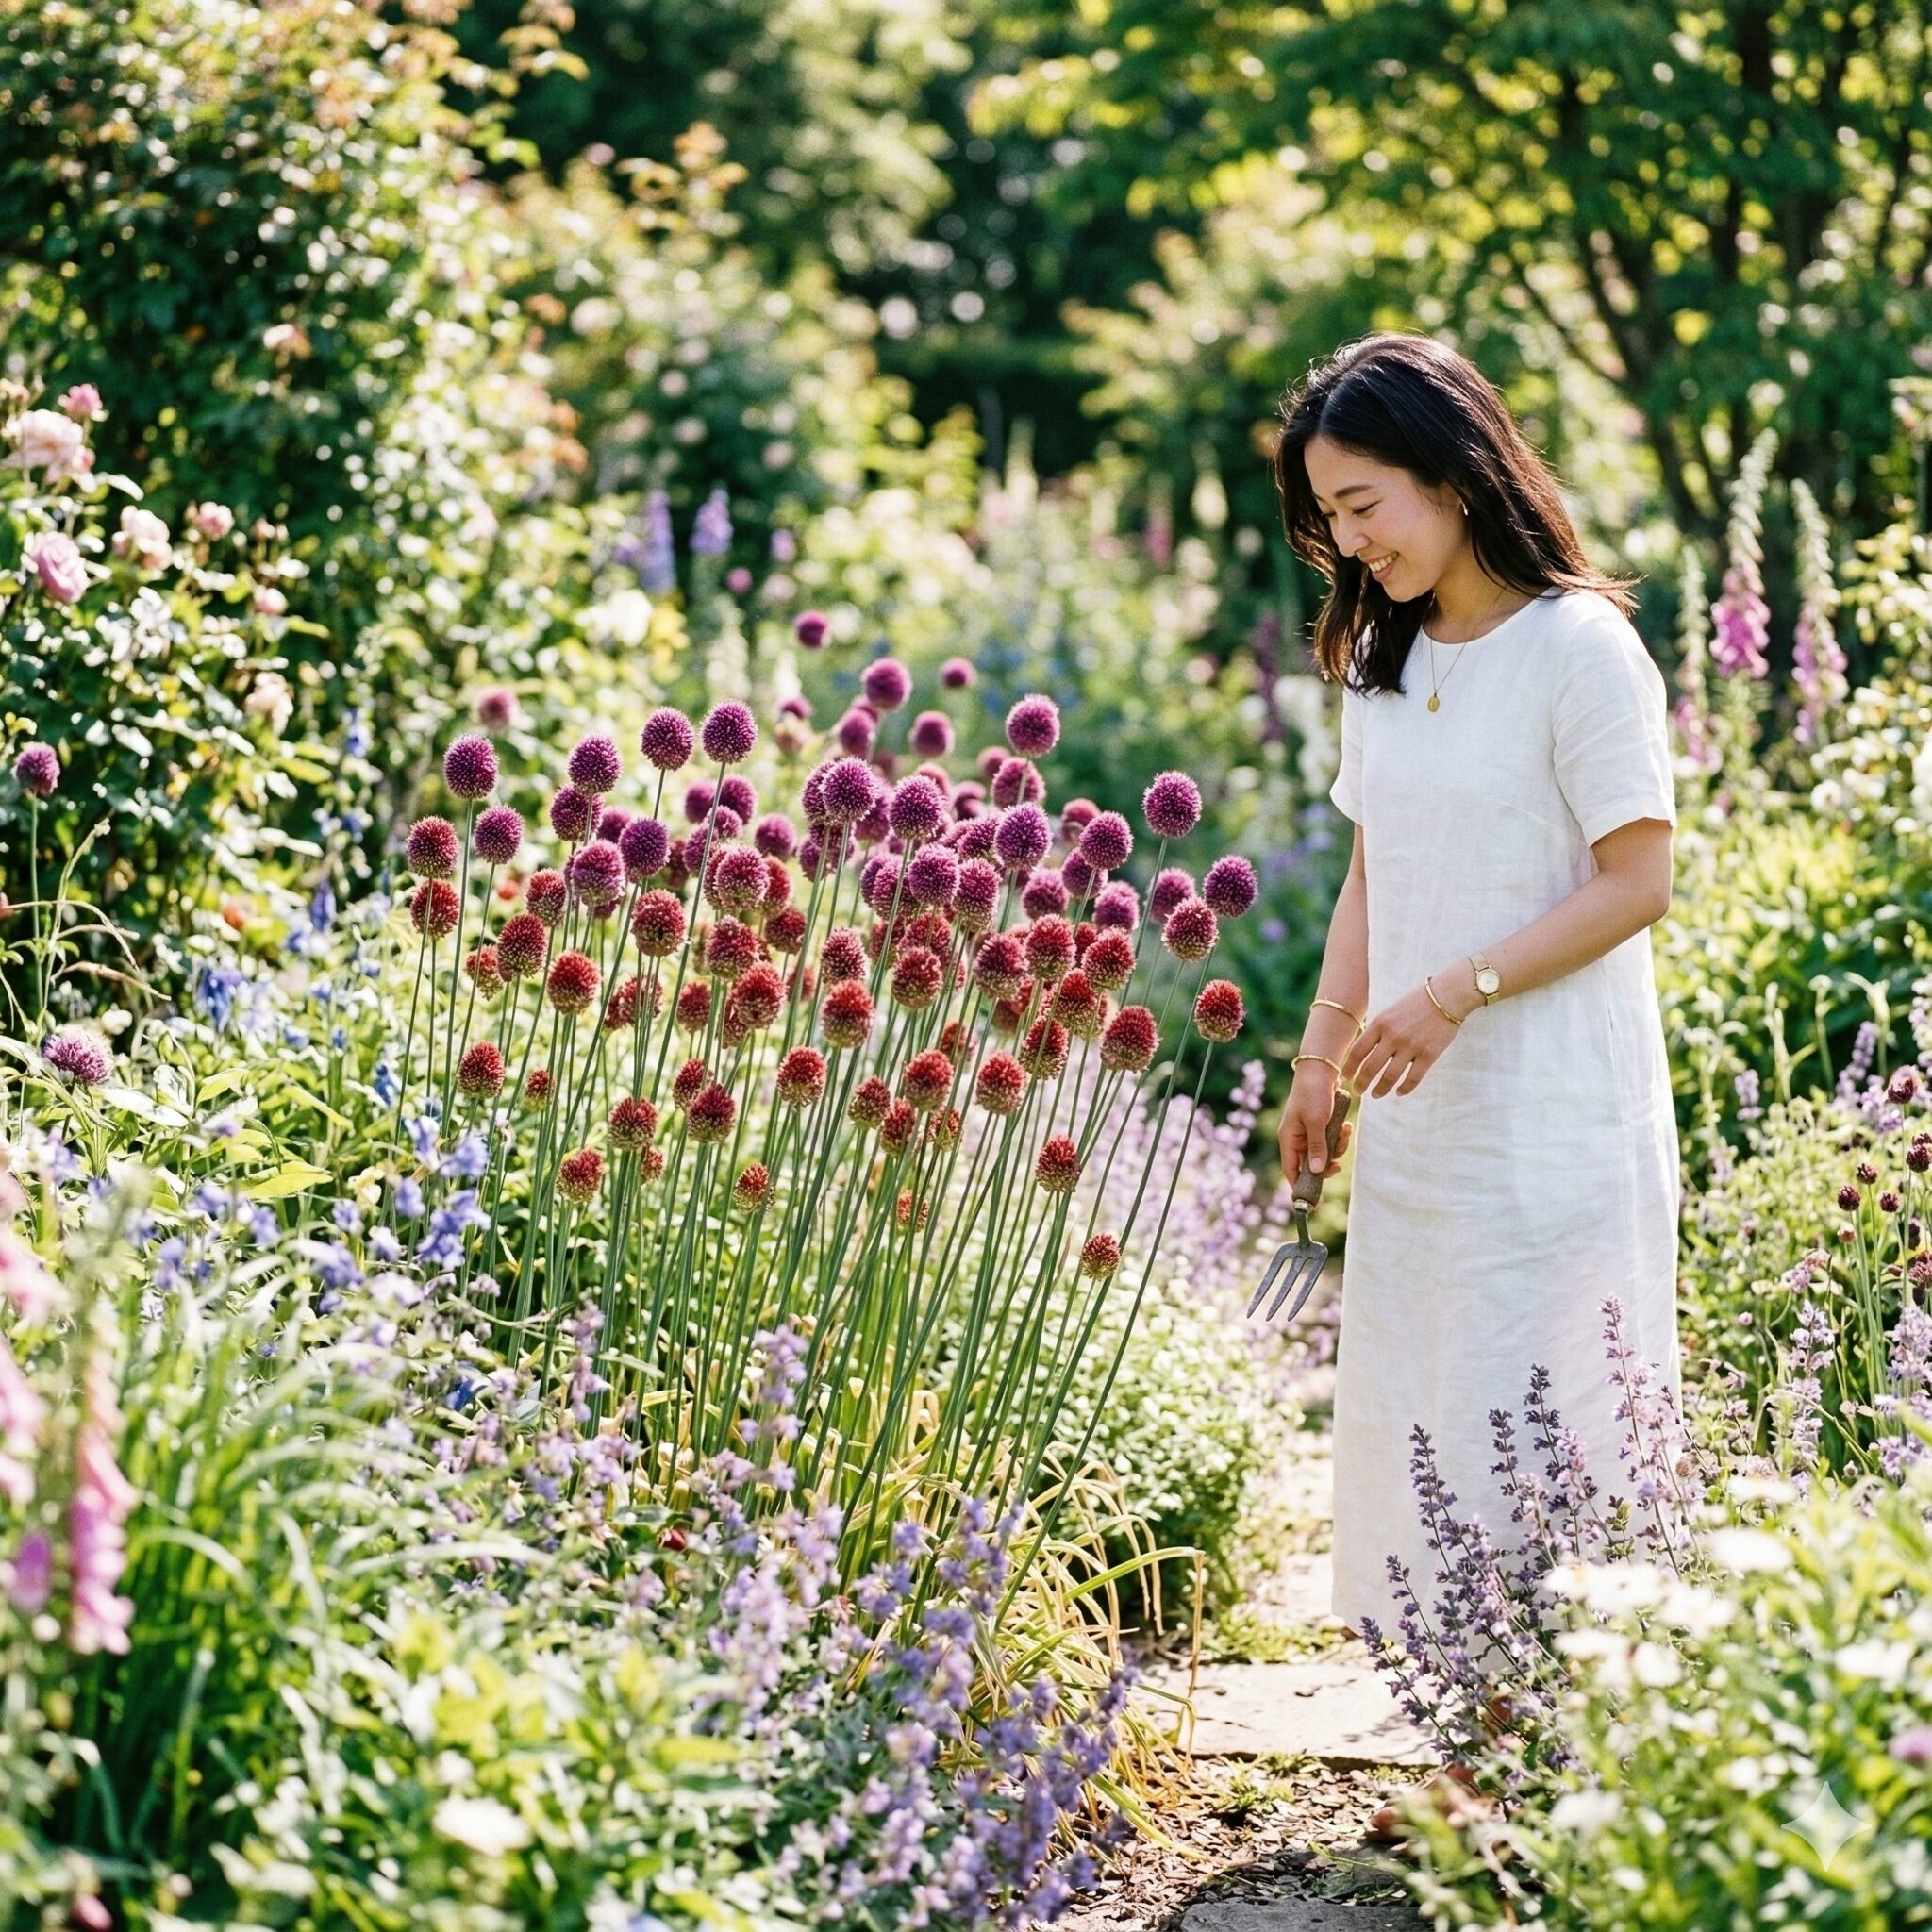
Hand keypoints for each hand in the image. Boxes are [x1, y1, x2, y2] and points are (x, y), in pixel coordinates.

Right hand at [1279, 1068, 1353, 1184]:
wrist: (1321, 1070)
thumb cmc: (1313, 1094)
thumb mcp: (1316, 1121)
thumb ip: (1317, 1146)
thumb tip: (1317, 1170)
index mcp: (1288, 1139)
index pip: (1290, 1170)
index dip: (1300, 1186)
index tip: (1313, 1200)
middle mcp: (1296, 1138)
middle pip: (1310, 1165)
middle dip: (1327, 1164)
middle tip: (1339, 1165)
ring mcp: (1309, 1132)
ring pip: (1324, 1153)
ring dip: (1338, 1148)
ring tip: (1345, 1133)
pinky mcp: (1320, 1126)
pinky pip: (1331, 1140)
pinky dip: (1340, 1137)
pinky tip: (1346, 1126)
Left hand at [1342, 972, 1471, 1097]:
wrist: (1446, 995)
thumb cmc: (1416, 1002)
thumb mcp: (1390, 1011)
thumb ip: (1377, 1030)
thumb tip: (1363, 1052)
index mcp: (1380, 1023)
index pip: (1357, 1051)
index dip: (1348, 1068)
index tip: (1344, 1078)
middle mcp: (1392, 1036)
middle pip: (1370, 1067)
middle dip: (1361, 1083)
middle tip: (1357, 1092)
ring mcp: (1411, 1046)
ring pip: (1390, 1077)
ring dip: (1380, 1089)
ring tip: (1375, 1094)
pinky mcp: (1429, 1054)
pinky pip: (1413, 1078)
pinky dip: (1404, 1089)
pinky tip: (1399, 1092)